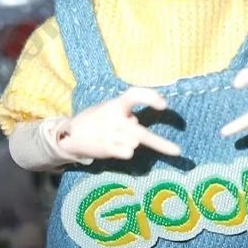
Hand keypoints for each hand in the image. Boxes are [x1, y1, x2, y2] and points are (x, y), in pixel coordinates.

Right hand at [56, 87, 180, 160]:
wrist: (69, 135)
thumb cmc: (95, 119)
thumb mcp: (109, 108)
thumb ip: (126, 112)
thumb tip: (139, 121)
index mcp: (114, 105)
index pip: (134, 95)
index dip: (149, 97)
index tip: (164, 105)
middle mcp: (114, 120)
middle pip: (142, 134)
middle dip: (161, 144)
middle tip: (179, 152)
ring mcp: (110, 136)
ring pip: (135, 143)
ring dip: (131, 141)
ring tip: (117, 137)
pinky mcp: (106, 149)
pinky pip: (128, 152)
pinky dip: (126, 150)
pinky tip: (114, 145)